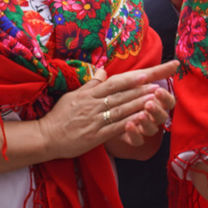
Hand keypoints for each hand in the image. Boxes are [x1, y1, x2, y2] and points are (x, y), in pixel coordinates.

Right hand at [40, 61, 179, 159]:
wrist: (45, 137)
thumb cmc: (60, 116)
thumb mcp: (73, 96)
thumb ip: (91, 84)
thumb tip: (103, 70)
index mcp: (90, 94)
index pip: (115, 82)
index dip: (133, 78)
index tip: (149, 73)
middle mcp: (94, 104)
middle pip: (122, 94)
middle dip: (143, 89)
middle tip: (162, 84)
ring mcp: (95, 120)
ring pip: (121, 110)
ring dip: (140, 103)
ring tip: (157, 99)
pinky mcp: (95, 136)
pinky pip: (115, 129)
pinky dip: (129, 124)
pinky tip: (142, 120)